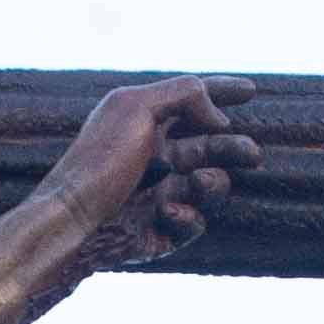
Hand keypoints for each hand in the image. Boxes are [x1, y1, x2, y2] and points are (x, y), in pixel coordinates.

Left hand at [50, 73, 258, 269]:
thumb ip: (183, 94)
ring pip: (208, 187)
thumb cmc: (97, 161)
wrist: (71, 221)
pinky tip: (165, 211)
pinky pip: (192, 223)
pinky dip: (186, 215)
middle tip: (251, 153)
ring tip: (200, 181)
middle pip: (209, 147)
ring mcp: (156, 195)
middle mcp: (152, 157)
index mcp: (143, 123)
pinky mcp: (158, 233)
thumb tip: (217, 117)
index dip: (221, 92)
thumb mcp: (136, 107)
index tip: (251, 91)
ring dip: (213, 182)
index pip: (190, 102)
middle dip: (233, 149)